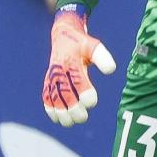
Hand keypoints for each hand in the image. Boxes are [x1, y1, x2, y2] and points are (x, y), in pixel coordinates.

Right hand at [42, 4, 116, 126]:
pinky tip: (57, 119)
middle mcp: (59, 70)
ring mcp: (52, 76)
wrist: (63, 34)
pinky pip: (46, 96)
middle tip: (82, 118)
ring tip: (70, 122)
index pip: (77, 80)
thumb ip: (102, 57)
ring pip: (53, 97)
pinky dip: (49, 108)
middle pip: (64, 92)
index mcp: (71, 61)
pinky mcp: (48, 80)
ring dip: (60, 112)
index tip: (92, 103)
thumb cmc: (82, 44)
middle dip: (72, 107)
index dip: (83, 92)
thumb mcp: (94, 46)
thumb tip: (111, 70)